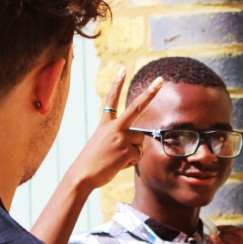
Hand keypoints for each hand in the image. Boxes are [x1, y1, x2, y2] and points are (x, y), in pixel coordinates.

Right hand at [68, 68, 161, 190]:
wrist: (82, 175)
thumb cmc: (93, 161)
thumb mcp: (105, 143)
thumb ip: (123, 138)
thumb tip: (141, 143)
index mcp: (106, 123)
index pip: (111, 99)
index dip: (117, 83)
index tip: (123, 68)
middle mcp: (114, 127)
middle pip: (137, 107)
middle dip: (150, 93)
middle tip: (160, 80)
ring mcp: (121, 138)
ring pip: (141, 142)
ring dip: (133, 152)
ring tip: (116, 158)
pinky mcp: (126, 151)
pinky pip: (138, 156)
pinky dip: (130, 162)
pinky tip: (117, 164)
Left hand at [210, 226, 242, 243]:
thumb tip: (230, 239)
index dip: (232, 228)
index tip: (222, 228)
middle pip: (240, 233)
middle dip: (226, 230)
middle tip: (216, 230)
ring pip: (234, 240)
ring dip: (221, 236)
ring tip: (212, 237)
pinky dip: (219, 243)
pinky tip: (212, 240)